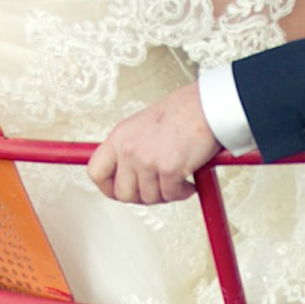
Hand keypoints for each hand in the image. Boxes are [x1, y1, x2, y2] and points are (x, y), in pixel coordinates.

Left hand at [90, 82, 220, 205]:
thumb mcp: (144, 124)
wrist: (208, 106)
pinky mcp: (169, 169)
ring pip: (148, 197)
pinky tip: (188, 182)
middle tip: (155, 190)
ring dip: (165, 194)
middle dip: (141, 196)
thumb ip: (133, 147)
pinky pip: (171, 195)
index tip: (119, 190)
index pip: (96, 172)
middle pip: (122, 193)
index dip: (108, 187)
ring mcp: (148, 160)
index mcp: (120, 137)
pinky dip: (182, 192)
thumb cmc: (183, 110)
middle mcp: (130, 149)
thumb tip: (131, 173)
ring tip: (175, 182)